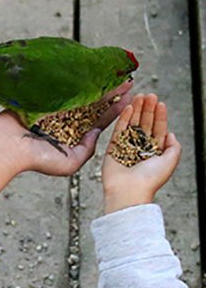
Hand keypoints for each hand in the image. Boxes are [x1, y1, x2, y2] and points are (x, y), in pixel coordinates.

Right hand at [0, 82, 132, 228]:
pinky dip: (77, 79)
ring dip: (98, 83)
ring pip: (80, 94)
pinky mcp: (42, 98)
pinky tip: (91, 69)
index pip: (98, 122)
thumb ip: (86, 150)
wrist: (4, 147)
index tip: (131, 98)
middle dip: (110, 94)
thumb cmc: (34, 159)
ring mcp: (52, 109)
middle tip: (129, 80)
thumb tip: (97, 132)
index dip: (115, 110)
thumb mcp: (69, 163)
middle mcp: (64, 123)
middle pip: (92, 105)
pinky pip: (63, 86)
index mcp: (71, 139)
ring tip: (115, 73)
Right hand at [102, 92, 181, 213]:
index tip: (160, 103)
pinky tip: (128, 108)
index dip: (160, 116)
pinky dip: (123, 119)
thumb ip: (174, 147)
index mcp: (154, 153)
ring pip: (132, 125)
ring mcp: (126, 149)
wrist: (129, 192)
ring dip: (136, 110)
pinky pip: (118, 131)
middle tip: (149, 95)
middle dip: (148, 110)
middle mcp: (140, 150)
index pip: (158, 130)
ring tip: (139, 97)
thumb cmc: (149, 180)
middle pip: (145, 125)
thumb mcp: (170, 161)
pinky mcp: (113, 150)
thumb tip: (171, 134)